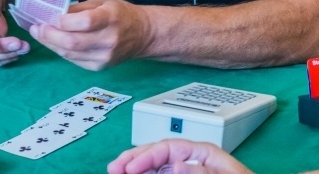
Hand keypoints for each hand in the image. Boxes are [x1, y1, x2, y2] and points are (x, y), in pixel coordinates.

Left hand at [30, 0, 150, 70]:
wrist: (142, 34)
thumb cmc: (122, 15)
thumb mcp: (102, 3)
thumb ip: (79, 9)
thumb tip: (54, 13)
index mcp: (111, 18)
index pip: (84, 22)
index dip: (63, 21)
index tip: (50, 16)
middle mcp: (108, 40)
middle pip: (73, 42)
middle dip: (50, 35)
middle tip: (37, 28)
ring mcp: (104, 56)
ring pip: (70, 54)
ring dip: (51, 44)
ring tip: (41, 34)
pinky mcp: (99, 67)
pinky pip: (74, 60)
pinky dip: (61, 51)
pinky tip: (55, 43)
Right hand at [108, 140, 252, 173]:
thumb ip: (204, 171)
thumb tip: (177, 165)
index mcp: (203, 154)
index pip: (167, 147)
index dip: (145, 155)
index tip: (129, 168)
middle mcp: (192, 161)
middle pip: (157, 156)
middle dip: (134, 159)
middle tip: (114, 168)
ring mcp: (188, 172)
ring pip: (156, 168)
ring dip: (136, 169)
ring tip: (118, 172)